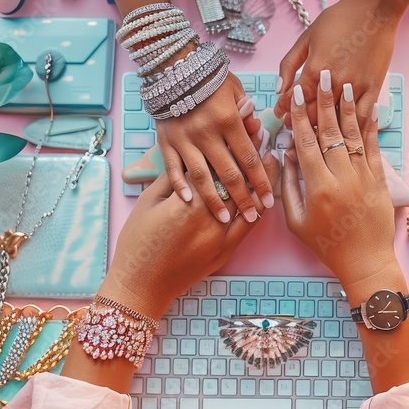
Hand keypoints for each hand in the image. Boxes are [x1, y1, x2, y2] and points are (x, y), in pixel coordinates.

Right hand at [98, 149, 280, 319]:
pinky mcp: (225, 253)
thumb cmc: (137, 242)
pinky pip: (248, 226)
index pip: (215, 165)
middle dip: (250, 156)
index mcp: (187, 201)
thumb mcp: (148, 202)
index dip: (230, 143)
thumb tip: (190, 157)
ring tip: (271, 158)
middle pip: (236, 180)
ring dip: (261, 180)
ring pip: (249, 203)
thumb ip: (172, 178)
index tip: (242, 124)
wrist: (141, 285)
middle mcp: (209, 218)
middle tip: (262, 134)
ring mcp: (220, 238)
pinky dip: (258, 207)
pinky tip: (264, 193)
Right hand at [156, 74, 274, 223]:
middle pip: (229, 173)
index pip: (250, 158)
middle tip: (254, 216)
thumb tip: (259, 130)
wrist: (173, 66)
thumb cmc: (209, 78)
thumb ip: (247, 112)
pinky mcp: (166, 142)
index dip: (261, 182)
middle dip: (243, 198)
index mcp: (228, 120)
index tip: (270, 201)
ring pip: (201, 177)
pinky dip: (180, 186)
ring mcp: (184, 139)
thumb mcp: (235, 89)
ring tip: (225, 218)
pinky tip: (190, 202)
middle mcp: (207, 133)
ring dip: (215, 200)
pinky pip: (173, 169)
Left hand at [273, 0, 402, 126]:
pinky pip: (362, 117)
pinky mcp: (374, 89)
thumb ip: (289, 64)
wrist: (375, 9)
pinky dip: (351, 128)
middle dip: (299, 123)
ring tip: (314, 131)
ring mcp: (356, 88)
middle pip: (312, 116)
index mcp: (315, 70)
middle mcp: (334, 83)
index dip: (283, 110)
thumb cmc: (340, 19)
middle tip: (293, 124)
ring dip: (322, 129)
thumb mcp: (306, 37)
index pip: (293, 100)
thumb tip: (278, 89)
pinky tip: (344, 131)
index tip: (279, 113)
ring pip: (336, 121)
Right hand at [281, 71, 396, 285]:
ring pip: (354, 136)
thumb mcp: (296, 220)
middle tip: (323, 76)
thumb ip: (288, 186)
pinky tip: (369, 109)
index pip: (307, 143)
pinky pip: (374, 149)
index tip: (297, 96)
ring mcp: (363, 178)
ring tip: (346, 84)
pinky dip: (371, 128)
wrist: (364, 262)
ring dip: (348, 108)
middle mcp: (342, 178)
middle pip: (331, 132)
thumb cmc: (325, 244)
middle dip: (325, 102)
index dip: (302, 117)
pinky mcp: (380, 181)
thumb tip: (285, 155)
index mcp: (318, 187)